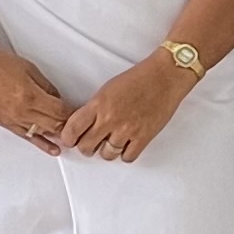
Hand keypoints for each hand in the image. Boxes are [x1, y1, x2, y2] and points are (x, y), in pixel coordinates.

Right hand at [0, 45, 71, 148]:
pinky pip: (27, 137)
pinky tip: (53, 149)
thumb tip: (59, 101)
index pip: (60, 111)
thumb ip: (48, 88)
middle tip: (81, 127)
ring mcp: (13, 120)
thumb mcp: (31, 70)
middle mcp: (22, 112)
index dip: (73, 114)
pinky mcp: (6, 124)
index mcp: (31, 96)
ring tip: (72, 140)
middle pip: (54, 125)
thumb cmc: (0, 64)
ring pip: (43, 133)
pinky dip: (42, 143)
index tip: (82, 114)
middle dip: (68, 126)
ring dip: (58, 136)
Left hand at [56, 54, 196, 163]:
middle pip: (86, 146)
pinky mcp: (144, 137)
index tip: (70, 140)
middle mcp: (110, 119)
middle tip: (90, 144)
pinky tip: (127, 144)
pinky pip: (127, 157)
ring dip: (106, 151)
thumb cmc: (138, 79)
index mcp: (99, 104)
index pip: (73, 129)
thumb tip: (86, 125)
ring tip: (111, 143)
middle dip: (86, 147)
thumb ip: (95, 108)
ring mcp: (127, 130)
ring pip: (106, 155)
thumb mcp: (108, 89)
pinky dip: (125, 153)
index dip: (68, 138)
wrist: (165, 76)